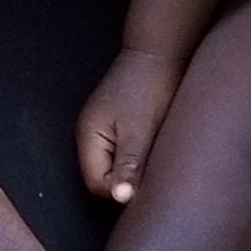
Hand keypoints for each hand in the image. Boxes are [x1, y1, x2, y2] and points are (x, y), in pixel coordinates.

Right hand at [78, 45, 191, 208]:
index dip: (122, 190)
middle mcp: (91, 136)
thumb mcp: (140, 129)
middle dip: (128, 182)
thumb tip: (120, 198)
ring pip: (116, 166)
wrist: (161, 51)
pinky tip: (156, 155)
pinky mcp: (119, 125)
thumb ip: (129, 165)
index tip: (149, 185)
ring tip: (158, 165)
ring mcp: (104, 129)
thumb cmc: (149, 87)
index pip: (97, 183)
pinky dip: (139, 158)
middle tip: (157, 177)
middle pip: (104, 177)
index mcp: (89, 137)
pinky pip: (124, 154)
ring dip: (135, 170)